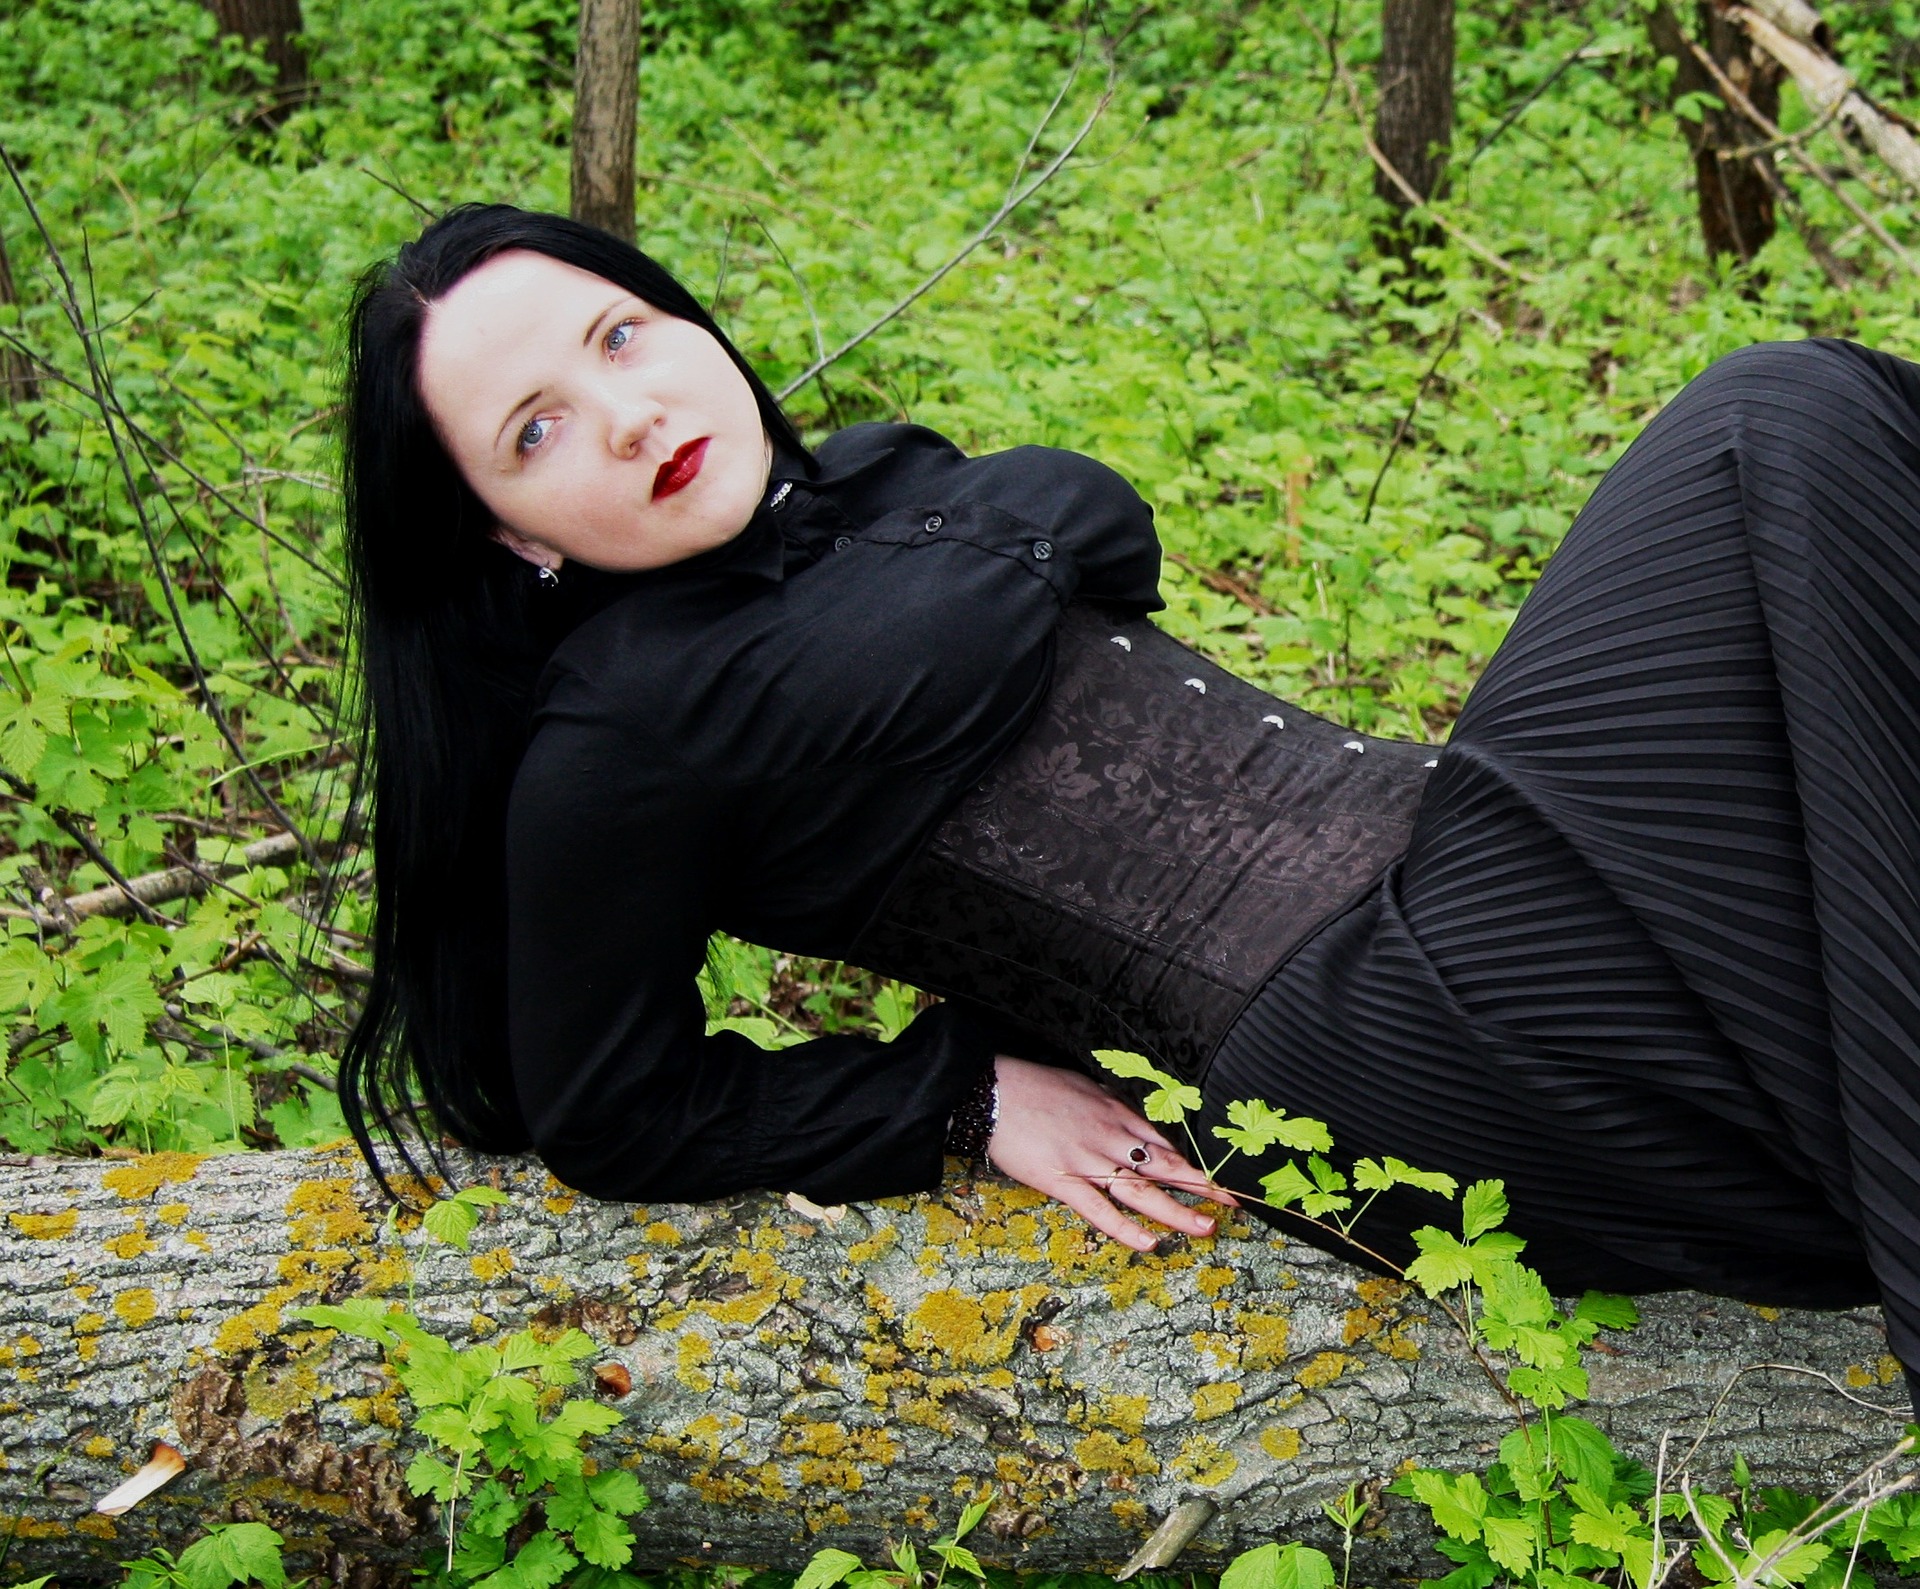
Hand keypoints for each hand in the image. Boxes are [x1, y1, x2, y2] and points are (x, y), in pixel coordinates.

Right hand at [986, 1055, 1238, 1252]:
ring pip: (1142, 1191)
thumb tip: (1125, 1111)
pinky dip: (1125, 1228)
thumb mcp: (1081, 1084)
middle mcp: (1110, 1137)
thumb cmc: (1034, 1084)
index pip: (1164, 1141)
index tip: (1217, 1177)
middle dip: (1201, 1186)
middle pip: (1164, 1166)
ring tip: (1206, 1228)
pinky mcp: (1063, 1181)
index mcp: (1115, 1112)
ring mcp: (1088, 1161)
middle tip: (1232, 1203)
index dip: (1192, 1162)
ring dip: (1177, 1211)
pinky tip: (1149, 1243)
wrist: (993, 1090)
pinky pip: (1099, 1210)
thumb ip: (1107, 1103)